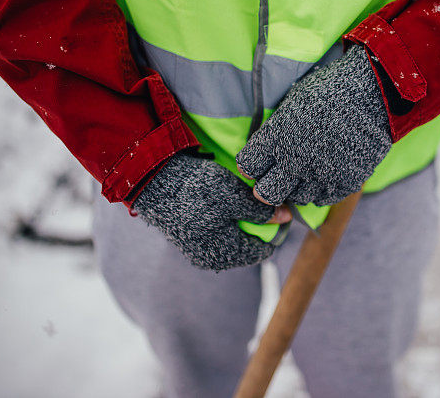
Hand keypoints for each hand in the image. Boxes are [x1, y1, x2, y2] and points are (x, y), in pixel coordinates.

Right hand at [132, 152, 290, 270]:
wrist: (153, 180)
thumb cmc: (196, 190)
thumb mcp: (234, 196)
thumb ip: (261, 210)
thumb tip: (286, 217)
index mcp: (224, 255)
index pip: (263, 251)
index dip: (275, 230)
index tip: (279, 209)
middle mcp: (211, 259)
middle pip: (247, 246)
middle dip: (257, 226)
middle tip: (261, 202)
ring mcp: (199, 250)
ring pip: (233, 238)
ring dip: (242, 222)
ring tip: (242, 200)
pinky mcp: (190, 238)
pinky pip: (218, 233)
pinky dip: (225, 220)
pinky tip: (225, 203)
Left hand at [236, 44, 391, 206]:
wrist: (374, 93)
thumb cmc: (331, 90)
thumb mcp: (293, 102)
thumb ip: (276, 130)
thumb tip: (266, 149)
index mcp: (277, 135)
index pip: (248, 165)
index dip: (251, 165)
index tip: (258, 162)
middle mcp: (294, 159)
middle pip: (266, 193)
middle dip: (266, 187)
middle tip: (276, 177)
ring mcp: (319, 174)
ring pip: (296, 198)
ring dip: (297, 187)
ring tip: (306, 170)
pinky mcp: (343, 182)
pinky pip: (322, 199)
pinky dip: (320, 190)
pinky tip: (324, 173)